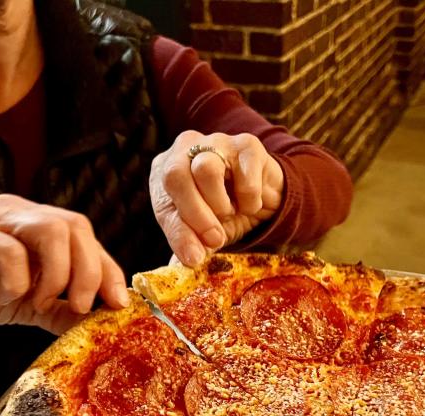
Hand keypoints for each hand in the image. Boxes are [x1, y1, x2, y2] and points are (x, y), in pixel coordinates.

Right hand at [0, 194, 129, 333]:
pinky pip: (7, 248)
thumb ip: (61, 309)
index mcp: (36, 225)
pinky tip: (7, 296)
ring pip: (49, 229)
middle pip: (75, 226)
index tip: (118, 304)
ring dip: (57, 273)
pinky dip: (17, 278)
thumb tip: (101, 321)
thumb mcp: (27, 306)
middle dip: (88, 272)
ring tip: (39, 301)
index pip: (86, 236)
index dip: (108, 269)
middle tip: (79, 307)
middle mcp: (18, 214)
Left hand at [150, 130, 283, 266]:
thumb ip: (188, 244)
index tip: (194, 258)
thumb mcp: (200, 233)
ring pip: (206, 170)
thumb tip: (182, 265)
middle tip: (215, 240)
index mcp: (165, 171)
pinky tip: (250, 204)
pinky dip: (250, 200)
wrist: (261, 201)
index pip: (163, 199)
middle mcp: (185, 149)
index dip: (179, 232)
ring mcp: (216, 142)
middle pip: (177, 176)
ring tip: (230, 214)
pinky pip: (245, 175)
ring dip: (221, 205)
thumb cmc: (221, 215)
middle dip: (196, 216)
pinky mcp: (247, 145)